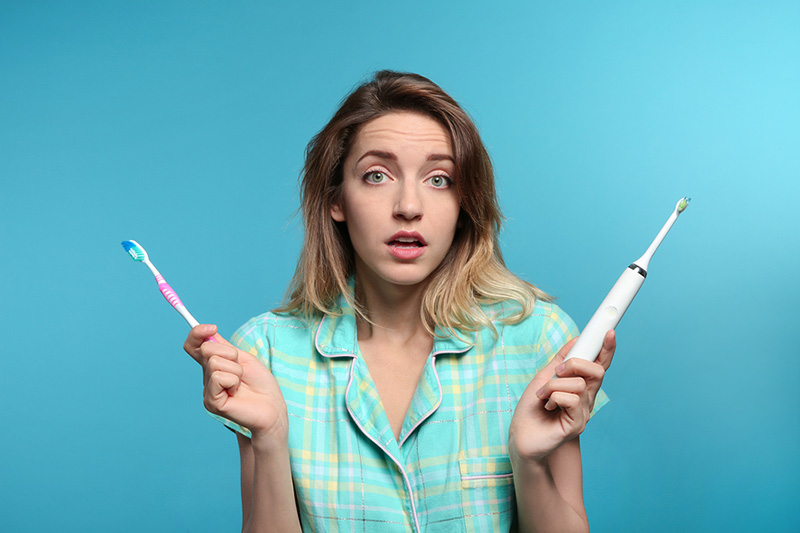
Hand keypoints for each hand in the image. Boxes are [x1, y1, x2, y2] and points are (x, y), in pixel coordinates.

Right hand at [184, 324, 287, 442]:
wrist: (273, 407)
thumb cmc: (261, 384)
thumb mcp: (243, 358)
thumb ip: (224, 347)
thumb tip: (208, 331)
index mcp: (212, 366)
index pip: (193, 345)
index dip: (197, 333)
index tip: (213, 327)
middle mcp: (206, 378)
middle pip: (206, 349)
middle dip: (230, 353)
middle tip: (241, 369)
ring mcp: (207, 391)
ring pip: (214, 362)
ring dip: (236, 369)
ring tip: (241, 383)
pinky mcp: (212, 403)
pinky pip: (218, 377)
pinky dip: (233, 380)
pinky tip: (237, 392)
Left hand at [508, 330, 615, 463]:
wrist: (519, 436)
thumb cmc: (531, 409)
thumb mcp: (544, 378)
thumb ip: (560, 361)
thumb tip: (576, 339)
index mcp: (580, 386)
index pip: (599, 365)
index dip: (606, 349)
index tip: (608, 332)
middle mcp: (586, 399)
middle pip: (597, 371)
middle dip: (575, 363)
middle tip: (557, 371)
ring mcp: (584, 412)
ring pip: (578, 384)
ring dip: (553, 385)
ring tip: (543, 397)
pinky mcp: (578, 425)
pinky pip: (571, 399)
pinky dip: (554, 398)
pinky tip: (548, 407)